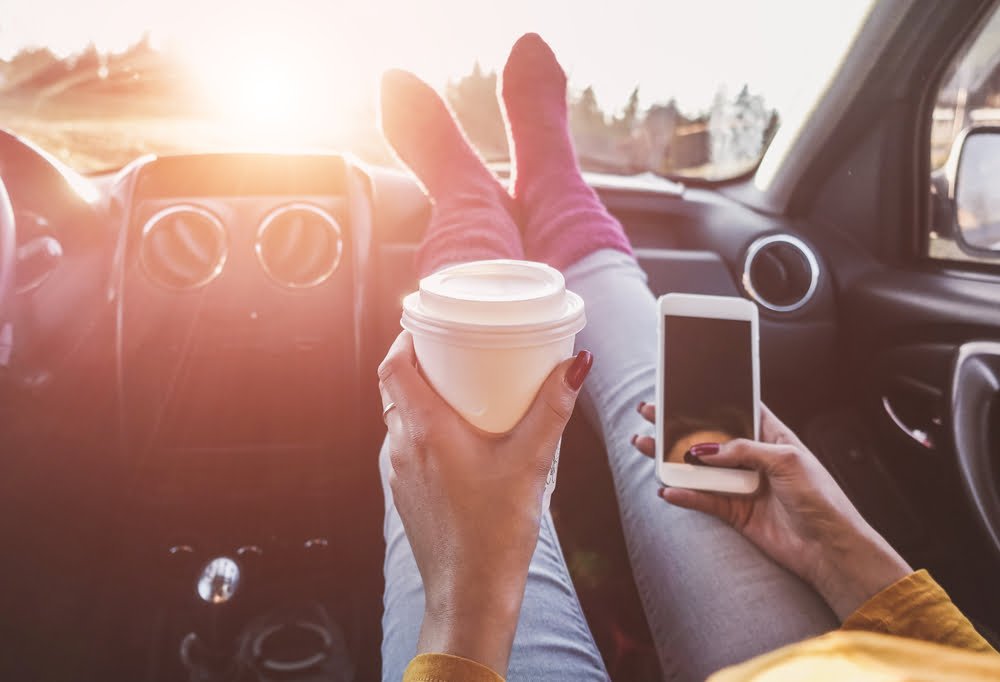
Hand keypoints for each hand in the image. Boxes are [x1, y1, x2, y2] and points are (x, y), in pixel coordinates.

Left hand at [378, 331, 592, 673]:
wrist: (469, 594)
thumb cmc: (496, 533)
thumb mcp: (531, 463)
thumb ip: (552, 410)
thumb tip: (577, 365)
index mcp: (425, 432)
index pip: (393, 367)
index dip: (405, 338)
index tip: (426, 323)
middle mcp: (402, 448)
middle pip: (395, 389)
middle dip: (419, 364)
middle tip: (451, 350)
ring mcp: (398, 474)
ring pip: (400, 419)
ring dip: (421, 398)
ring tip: (459, 389)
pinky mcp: (405, 494)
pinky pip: (406, 446)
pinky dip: (424, 429)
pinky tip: (458, 438)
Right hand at [633, 403, 910, 619]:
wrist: (830, 548)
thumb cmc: (821, 499)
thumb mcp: (786, 460)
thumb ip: (743, 450)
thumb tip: (704, 449)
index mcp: (771, 437)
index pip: (735, 411)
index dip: (708, 401)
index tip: (680, 390)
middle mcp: (753, 459)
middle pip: (708, 438)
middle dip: (678, 426)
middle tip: (650, 413)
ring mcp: (742, 485)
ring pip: (699, 469)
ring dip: (671, 459)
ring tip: (643, 446)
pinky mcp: (736, 512)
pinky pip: (704, 500)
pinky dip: (684, 495)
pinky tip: (667, 489)